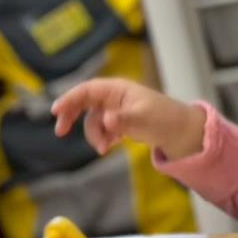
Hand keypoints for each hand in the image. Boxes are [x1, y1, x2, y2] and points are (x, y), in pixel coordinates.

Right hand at [51, 79, 205, 160]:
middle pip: (84, 103)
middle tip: (61, 132)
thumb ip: (123, 120)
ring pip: (94, 122)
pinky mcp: (119, 123)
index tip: (56, 111)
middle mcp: (114, 97)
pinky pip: (103, 130)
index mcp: (119, 89)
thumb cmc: (164, 119)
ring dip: (96, 136)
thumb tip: (107, 120)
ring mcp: (116, 110)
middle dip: (72, 117)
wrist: (181, 133)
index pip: (88, 90)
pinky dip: (104, 139)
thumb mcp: (144, 119)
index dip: (70, 98)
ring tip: (107, 148)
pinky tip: (113, 144)